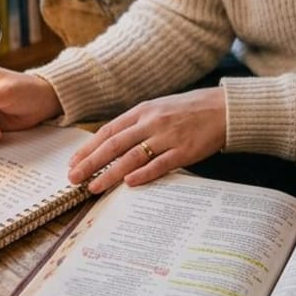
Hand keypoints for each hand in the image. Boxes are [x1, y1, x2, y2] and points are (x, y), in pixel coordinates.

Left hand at [66, 88, 226, 193]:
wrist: (222, 108)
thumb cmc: (188, 110)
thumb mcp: (158, 108)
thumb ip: (136, 124)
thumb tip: (111, 142)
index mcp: (142, 111)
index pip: (109, 131)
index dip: (89, 148)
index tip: (74, 162)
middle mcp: (152, 122)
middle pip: (114, 144)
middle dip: (91, 162)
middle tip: (74, 178)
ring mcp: (168, 136)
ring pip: (132, 157)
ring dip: (110, 173)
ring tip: (94, 186)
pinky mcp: (184, 151)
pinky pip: (160, 164)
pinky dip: (143, 174)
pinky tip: (129, 183)